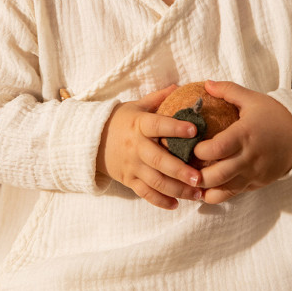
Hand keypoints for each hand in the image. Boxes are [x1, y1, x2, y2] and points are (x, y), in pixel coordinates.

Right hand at [96, 85, 202, 209]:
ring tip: (197, 194)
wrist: (91, 141)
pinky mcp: (128, 180)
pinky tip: (176, 204)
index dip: (175, 127)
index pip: (158, 125)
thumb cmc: (120, 121)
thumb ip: (158, 98)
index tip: (195, 129)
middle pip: (158, 161)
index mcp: (139, 124)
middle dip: (180, 171)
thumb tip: (180, 86)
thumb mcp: (136, 106)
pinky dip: (160, 201)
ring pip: (155, 181)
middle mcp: (135, 146)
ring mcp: (131, 165)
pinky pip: (144, 193)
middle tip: (199, 178)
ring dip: (176, 189)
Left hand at [194, 81, 291, 204]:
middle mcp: (248, 157)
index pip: (216, 149)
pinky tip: (204, 189)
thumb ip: (228, 91)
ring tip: (190, 182)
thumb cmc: (274, 115)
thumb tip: (206, 83)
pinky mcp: (257, 184)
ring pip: (223, 191)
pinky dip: (217, 194)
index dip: (199, 151)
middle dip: (195, 175)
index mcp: (245, 135)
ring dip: (204, 189)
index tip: (191, 146)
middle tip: (184, 167)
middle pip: (216, 175)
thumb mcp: (252, 99)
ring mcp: (253, 173)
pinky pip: (233, 195)